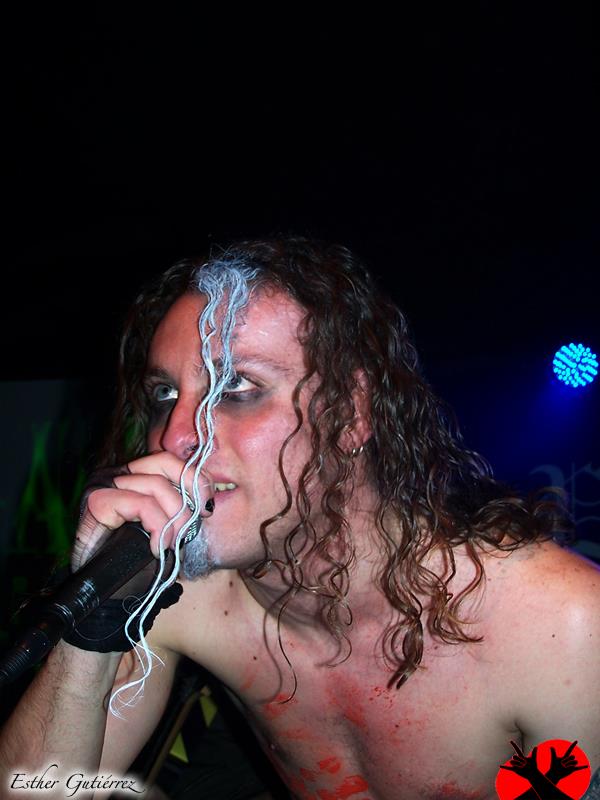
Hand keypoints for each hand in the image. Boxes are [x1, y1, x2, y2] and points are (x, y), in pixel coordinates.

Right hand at [73, 452, 213, 570]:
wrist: (109, 594)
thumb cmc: (138, 562)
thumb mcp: (168, 528)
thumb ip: (180, 506)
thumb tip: (206, 497)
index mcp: (133, 475)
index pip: (167, 460)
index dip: (193, 478)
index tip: (207, 506)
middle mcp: (116, 474)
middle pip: (164, 462)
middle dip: (189, 492)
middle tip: (196, 522)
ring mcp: (103, 485)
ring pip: (156, 485)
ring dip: (173, 519)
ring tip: (172, 543)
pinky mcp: (97, 502)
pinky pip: (142, 504)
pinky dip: (157, 527)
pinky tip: (158, 547)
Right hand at [500, 741, 542, 783]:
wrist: (532, 775)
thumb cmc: (533, 766)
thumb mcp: (533, 759)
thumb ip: (534, 753)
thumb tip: (536, 746)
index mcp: (521, 756)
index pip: (517, 749)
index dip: (514, 745)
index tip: (511, 741)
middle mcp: (518, 760)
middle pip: (514, 757)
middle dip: (518, 760)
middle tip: (524, 765)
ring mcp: (516, 764)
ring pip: (512, 762)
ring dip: (517, 765)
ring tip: (522, 768)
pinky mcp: (515, 769)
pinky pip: (508, 768)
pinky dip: (504, 767)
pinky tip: (500, 766)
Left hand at [546, 740, 587, 783]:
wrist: (556, 774)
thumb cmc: (554, 766)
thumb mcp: (554, 759)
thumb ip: (553, 753)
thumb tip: (551, 746)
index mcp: (565, 756)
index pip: (570, 749)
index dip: (573, 745)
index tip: (576, 741)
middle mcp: (569, 760)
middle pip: (572, 757)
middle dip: (568, 760)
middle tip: (563, 764)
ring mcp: (571, 765)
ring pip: (574, 762)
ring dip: (569, 765)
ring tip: (565, 768)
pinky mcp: (573, 769)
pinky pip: (579, 768)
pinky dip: (583, 766)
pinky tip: (587, 766)